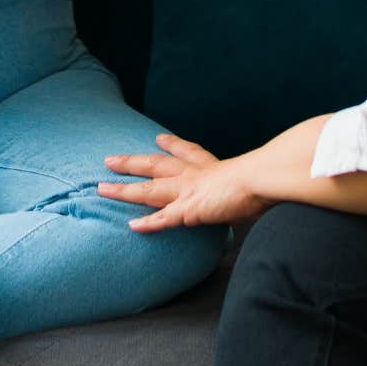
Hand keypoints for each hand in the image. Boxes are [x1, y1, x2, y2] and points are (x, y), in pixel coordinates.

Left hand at [99, 134, 270, 231]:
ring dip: (124, 190)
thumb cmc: (264, 177)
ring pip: (148, 191)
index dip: (171, 145)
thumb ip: (251, 182)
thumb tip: (261, 190)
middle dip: (132, 162)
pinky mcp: (189, 210)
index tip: (159, 139)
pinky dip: (148, 223)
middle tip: (111, 159)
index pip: (188, 151)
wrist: (260, 179)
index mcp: (212, 165)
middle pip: (155, 165)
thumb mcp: (255, 176)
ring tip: (102, 188)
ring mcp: (188, 192)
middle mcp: (195, 175)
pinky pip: (163, 219)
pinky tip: (131, 226)